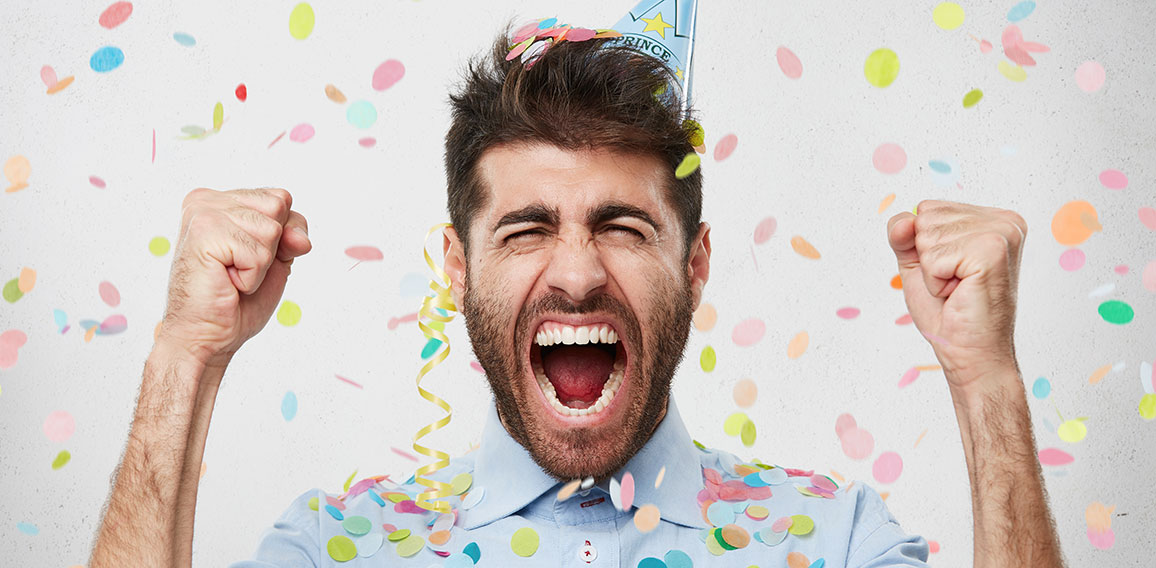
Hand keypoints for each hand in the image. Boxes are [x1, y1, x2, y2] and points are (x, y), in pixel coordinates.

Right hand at [156, 187, 311, 369]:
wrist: (206, 336)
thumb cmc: (235, 300)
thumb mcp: (275, 259)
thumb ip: (291, 235)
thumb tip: (300, 238)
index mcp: (220, 200)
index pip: (281, 199)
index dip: (282, 236)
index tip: (247, 258)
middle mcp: (207, 200)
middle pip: (280, 207)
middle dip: (271, 247)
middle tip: (238, 269)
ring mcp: (203, 213)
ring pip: (272, 230)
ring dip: (260, 264)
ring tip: (230, 276)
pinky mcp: (205, 233)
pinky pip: (259, 253)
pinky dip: (251, 277)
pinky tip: (226, 282)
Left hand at [886, 200, 1026, 390]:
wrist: (968, 351)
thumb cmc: (948, 311)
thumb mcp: (917, 262)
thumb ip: (903, 234)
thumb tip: (905, 219)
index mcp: (992, 218)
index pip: (927, 208)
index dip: (924, 245)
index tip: (950, 271)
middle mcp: (1004, 221)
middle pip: (926, 217)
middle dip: (928, 258)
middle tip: (955, 283)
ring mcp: (1002, 233)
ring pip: (927, 236)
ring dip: (933, 271)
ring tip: (958, 288)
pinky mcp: (993, 251)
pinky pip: (934, 257)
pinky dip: (937, 281)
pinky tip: (959, 293)